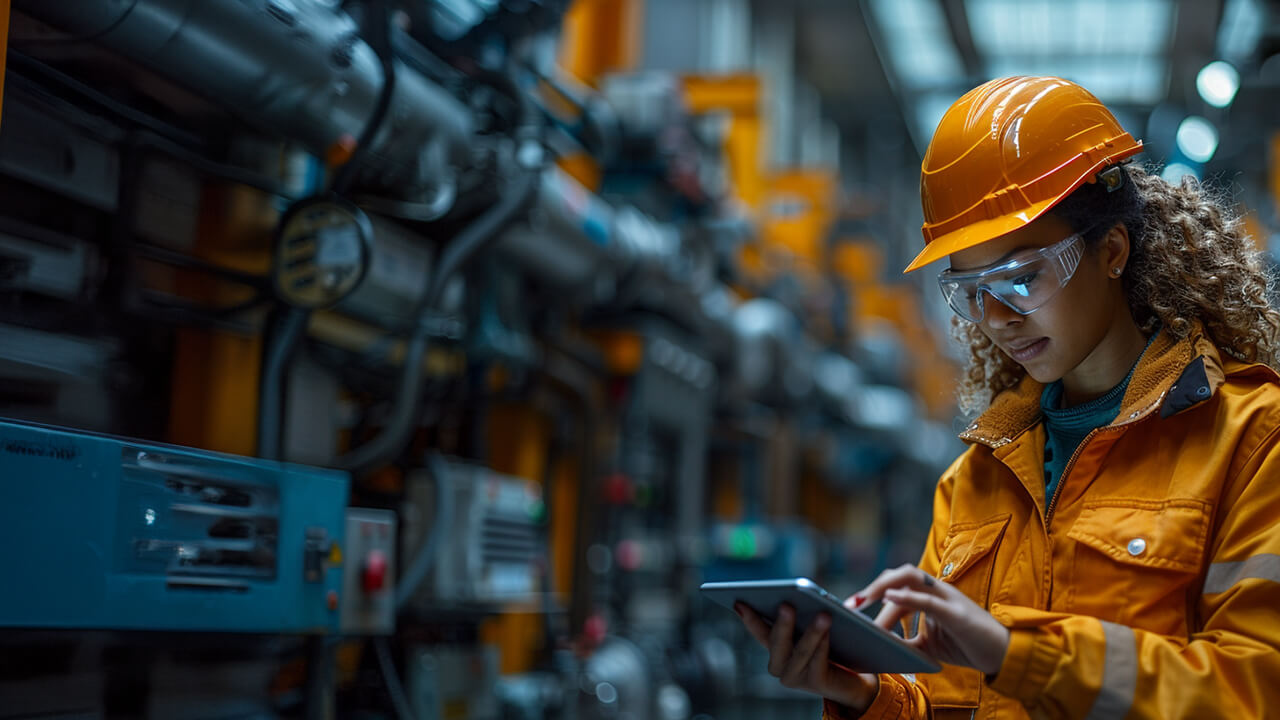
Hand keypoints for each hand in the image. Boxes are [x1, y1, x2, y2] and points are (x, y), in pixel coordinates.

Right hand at [736, 601, 878, 712]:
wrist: (855, 679)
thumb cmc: (833, 648)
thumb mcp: (817, 627)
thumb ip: (809, 612)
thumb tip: (809, 594)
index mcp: (777, 647)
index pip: (760, 630)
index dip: (749, 618)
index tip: (739, 602)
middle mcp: (781, 665)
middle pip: (777, 642)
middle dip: (782, 623)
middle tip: (787, 605)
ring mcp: (796, 677)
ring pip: (801, 652)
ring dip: (812, 633)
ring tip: (823, 614)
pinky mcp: (816, 684)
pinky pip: (818, 663)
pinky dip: (823, 646)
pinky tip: (830, 632)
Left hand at [849, 564, 1009, 675]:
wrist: (1001, 655)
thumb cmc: (965, 644)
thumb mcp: (927, 645)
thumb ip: (905, 642)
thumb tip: (877, 646)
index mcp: (929, 595)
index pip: (896, 586)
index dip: (873, 594)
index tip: (850, 609)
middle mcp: (936, 590)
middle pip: (901, 573)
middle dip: (873, 586)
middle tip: (851, 605)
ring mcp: (947, 598)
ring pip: (912, 577)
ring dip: (885, 586)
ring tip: (864, 600)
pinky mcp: (957, 613)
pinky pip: (929, 599)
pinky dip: (908, 596)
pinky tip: (890, 597)